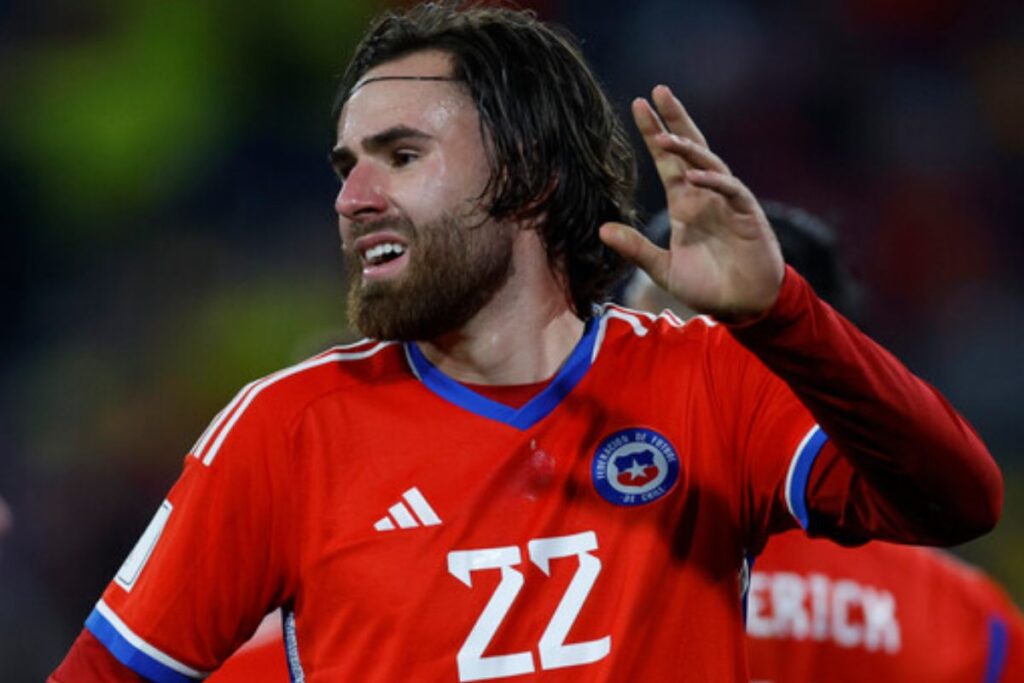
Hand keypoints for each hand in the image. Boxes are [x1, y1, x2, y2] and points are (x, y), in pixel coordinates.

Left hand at [600, 85, 784, 322]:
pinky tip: (694, 177)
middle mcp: (705, 195)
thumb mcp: (663, 269)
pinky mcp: (747, 215)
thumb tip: (601, 229)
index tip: (638, 105)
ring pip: (709, 163)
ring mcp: (728, 201)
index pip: (667, 161)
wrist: (744, 307)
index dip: (654, 134)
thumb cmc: (707, 287)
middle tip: (658, 91)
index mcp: (685, 203)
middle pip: (690, 148)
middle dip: (675, 120)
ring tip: (667, 138)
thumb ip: (635, 249)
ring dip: (689, 150)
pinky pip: (731, 190)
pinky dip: (713, 182)